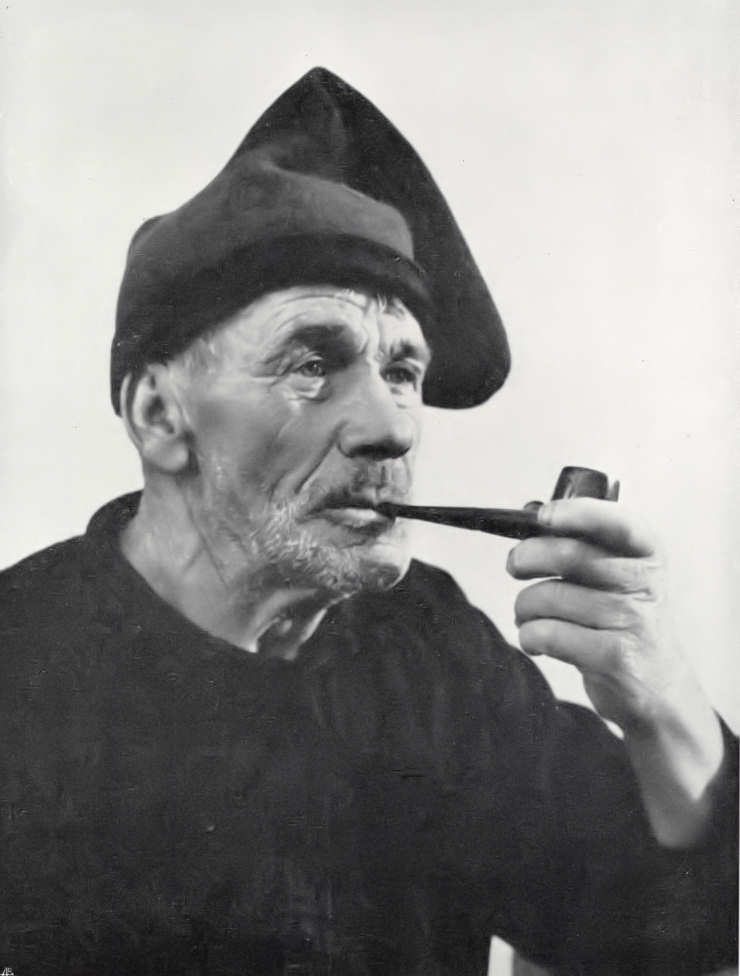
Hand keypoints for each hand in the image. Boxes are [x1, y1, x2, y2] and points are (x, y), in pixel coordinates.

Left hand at [507, 497, 681, 730]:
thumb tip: (532, 516)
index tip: (543, 516)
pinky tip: (537, 641)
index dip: (577, 514)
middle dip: (526, 557)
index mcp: (646, 552)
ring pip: (549, 597)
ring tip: (528, 615)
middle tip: (514, 566)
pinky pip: (548, 634)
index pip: (617, 522)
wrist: (658, 685)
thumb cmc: (622, 620)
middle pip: (569, 555)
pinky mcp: (614, 656)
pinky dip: (529, 636)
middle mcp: (644, 582)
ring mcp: (632, 620)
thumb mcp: (619, 576)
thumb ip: (584, 545)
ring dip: (523, 607)